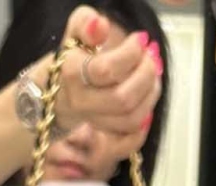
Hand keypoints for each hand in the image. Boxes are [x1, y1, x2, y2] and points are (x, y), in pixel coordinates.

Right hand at [52, 8, 162, 144]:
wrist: (61, 90)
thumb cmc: (76, 55)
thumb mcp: (77, 31)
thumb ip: (86, 22)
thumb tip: (100, 25)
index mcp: (72, 73)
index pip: (106, 69)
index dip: (131, 54)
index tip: (141, 39)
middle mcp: (80, 101)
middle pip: (122, 99)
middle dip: (145, 76)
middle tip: (152, 57)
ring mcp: (93, 120)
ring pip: (131, 118)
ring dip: (150, 94)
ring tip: (154, 73)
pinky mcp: (105, 132)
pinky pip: (132, 133)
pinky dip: (147, 112)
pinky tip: (148, 93)